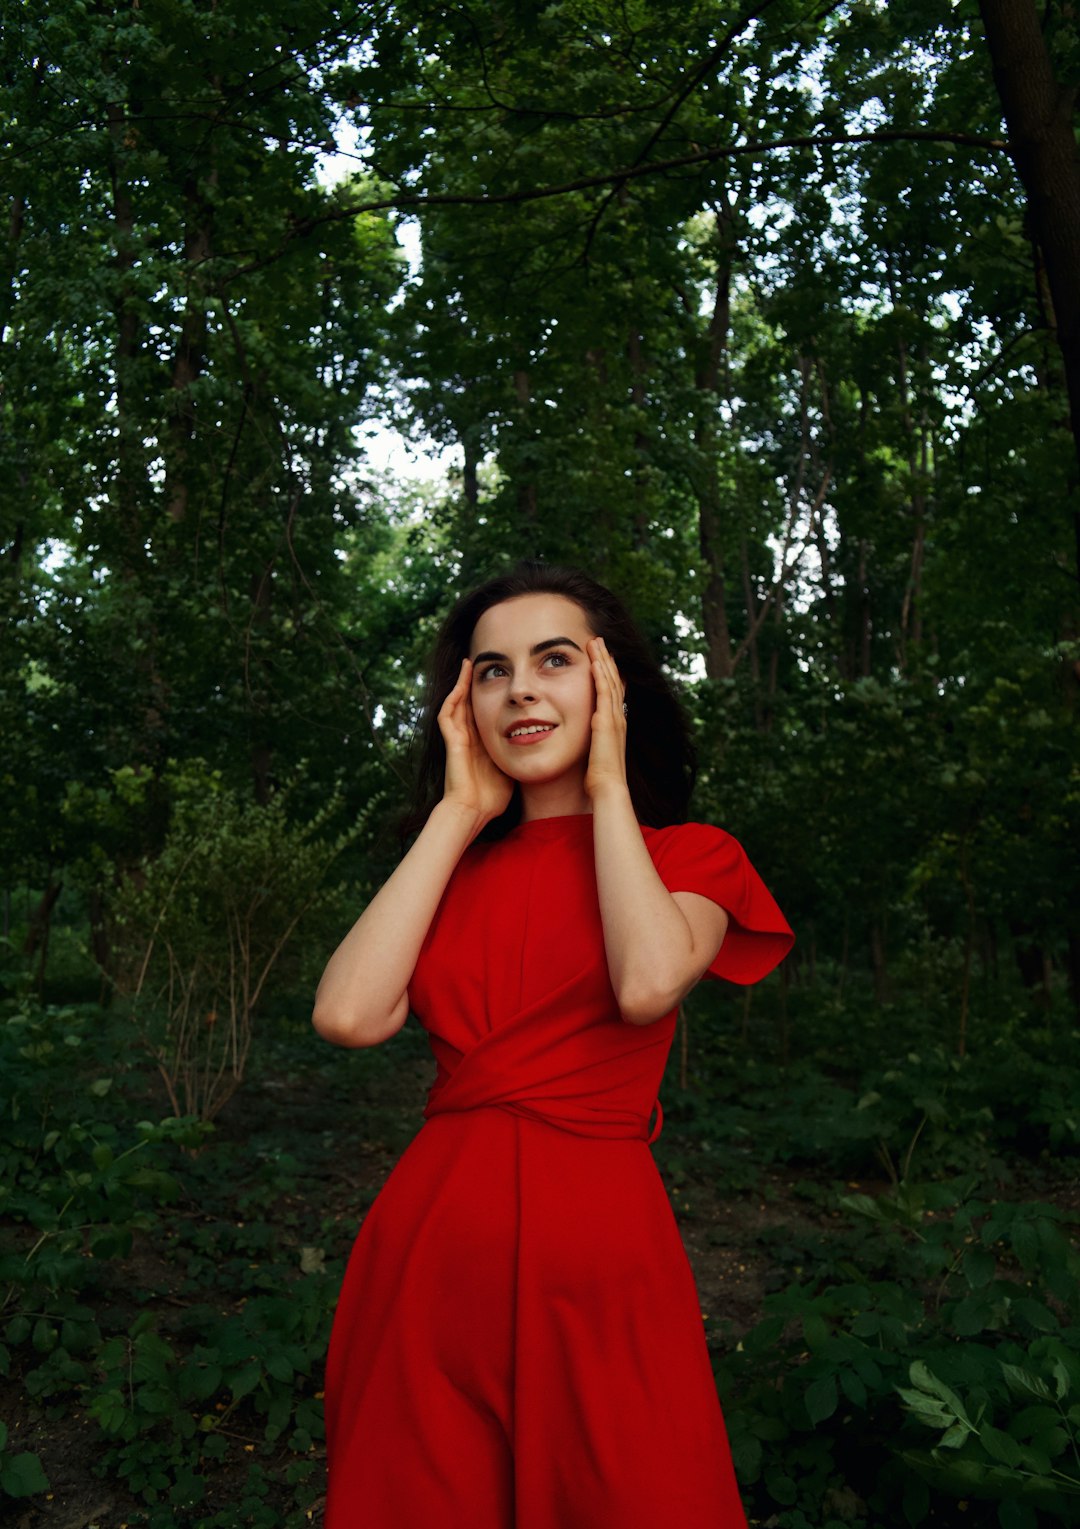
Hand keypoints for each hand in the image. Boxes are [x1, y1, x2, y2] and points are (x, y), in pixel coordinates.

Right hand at [437, 658, 513, 823]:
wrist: (474, 811)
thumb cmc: (493, 796)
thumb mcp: (513, 766)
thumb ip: (522, 753)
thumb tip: (544, 743)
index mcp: (481, 742)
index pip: (485, 710)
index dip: (490, 694)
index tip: (502, 678)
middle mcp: (468, 737)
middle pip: (469, 702)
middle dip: (474, 682)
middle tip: (481, 662)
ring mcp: (458, 738)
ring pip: (456, 703)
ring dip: (461, 683)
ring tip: (468, 664)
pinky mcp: (452, 742)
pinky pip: (447, 714)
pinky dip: (453, 697)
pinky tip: (461, 683)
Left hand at [585, 637, 628, 800]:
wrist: (608, 788)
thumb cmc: (599, 777)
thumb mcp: (595, 753)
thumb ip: (592, 742)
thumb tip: (584, 739)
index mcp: (615, 723)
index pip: (613, 691)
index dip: (608, 672)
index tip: (602, 657)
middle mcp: (617, 717)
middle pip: (614, 680)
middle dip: (606, 659)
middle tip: (600, 640)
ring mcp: (614, 718)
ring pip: (610, 681)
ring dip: (603, 660)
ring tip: (596, 642)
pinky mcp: (606, 722)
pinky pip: (604, 693)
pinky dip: (601, 676)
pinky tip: (595, 661)